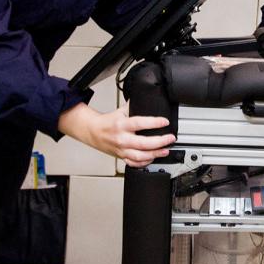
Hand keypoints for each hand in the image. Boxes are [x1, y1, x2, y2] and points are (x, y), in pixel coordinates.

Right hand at [58, 104, 174, 167]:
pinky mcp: (122, 157)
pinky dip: (144, 162)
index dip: (154, 123)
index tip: (164, 121)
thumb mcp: (120, 110)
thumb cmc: (108, 122)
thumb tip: (147, 100)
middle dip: (160, 141)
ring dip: (155, 154)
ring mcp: (122, 150)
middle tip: (170, 138)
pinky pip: (134, 163)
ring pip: (140, 156)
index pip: (140, 123)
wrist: (93, 132)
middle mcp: (122, 138)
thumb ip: (134, 107)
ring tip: (165, 151)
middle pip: (143, 143)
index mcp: (121, 125)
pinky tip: (153, 158)